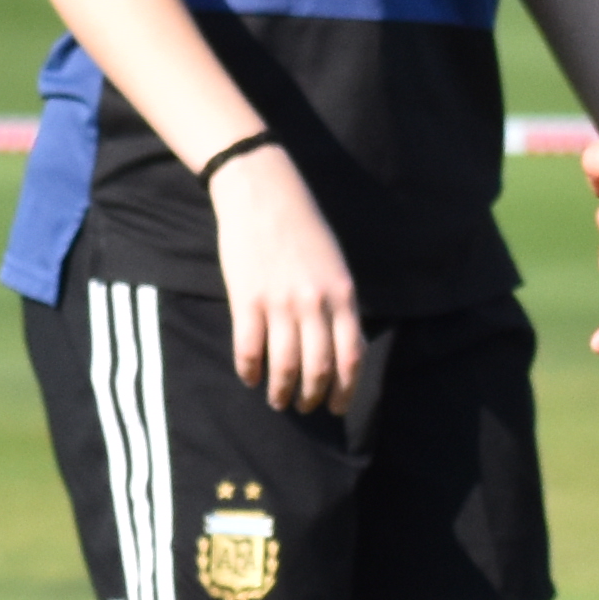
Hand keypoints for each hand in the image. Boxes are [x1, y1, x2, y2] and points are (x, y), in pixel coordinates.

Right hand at [206, 146, 363, 417]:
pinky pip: (248, 350)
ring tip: (277, 400)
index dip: (345, 391)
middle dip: (311, 397)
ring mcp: (279, 302)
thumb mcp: (336, 266)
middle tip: (303, 407)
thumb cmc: (303, 228)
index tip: (336, 407)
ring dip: (281, 392)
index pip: (352, 358)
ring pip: (284, 366)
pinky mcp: (246, 299)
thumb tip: (345, 350)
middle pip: (318, 370)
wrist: (263, 192)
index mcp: (343, 295)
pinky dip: (249, 371)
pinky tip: (250, 377)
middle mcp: (315, 303)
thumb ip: (341, 306)